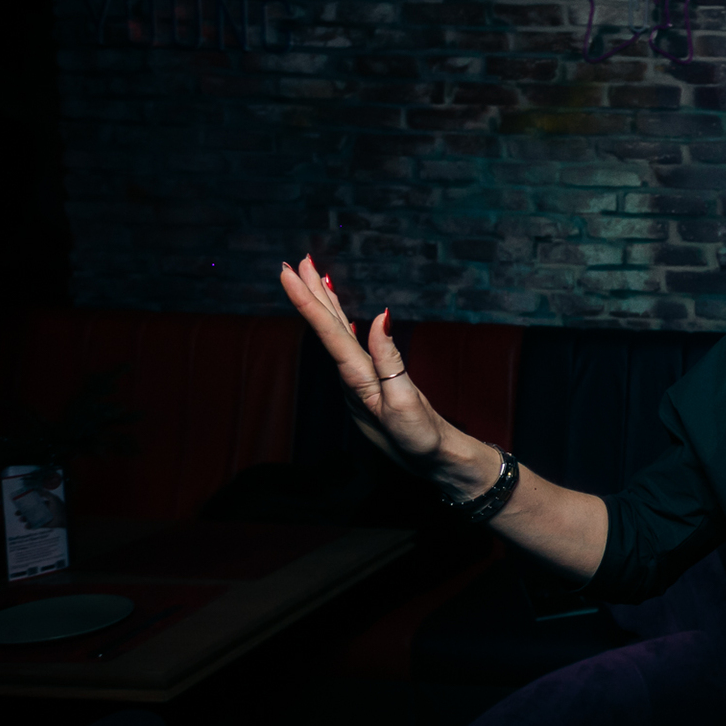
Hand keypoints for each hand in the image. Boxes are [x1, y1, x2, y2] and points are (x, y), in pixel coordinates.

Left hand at [277, 255, 451, 474]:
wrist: (435, 464)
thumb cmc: (421, 440)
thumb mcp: (405, 402)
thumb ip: (390, 360)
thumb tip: (378, 318)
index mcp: (357, 379)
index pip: (327, 332)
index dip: (307, 300)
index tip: (290, 272)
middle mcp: (353, 377)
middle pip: (327, 327)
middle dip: (311, 293)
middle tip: (297, 261)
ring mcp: (363, 382)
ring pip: (339, 334)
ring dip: (326, 305)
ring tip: (317, 278)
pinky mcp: (375, 385)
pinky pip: (353, 346)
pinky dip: (345, 326)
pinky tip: (344, 320)